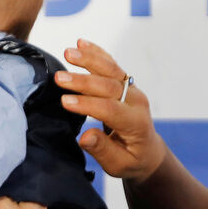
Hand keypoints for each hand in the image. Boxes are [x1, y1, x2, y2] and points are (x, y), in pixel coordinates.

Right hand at [56, 39, 166, 182]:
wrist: (148, 151)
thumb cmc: (131, 160)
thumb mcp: (118, 165)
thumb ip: (103, 150)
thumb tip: (85, 137)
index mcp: (135, 123)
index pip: (110, 109)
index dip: (87, 105)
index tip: (65, 101)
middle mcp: (136, 102)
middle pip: (109, 86)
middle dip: (83, 81)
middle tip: (59, 78)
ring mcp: (132, 90)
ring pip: (111, 70)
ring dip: (89, 59)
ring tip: (69, 52)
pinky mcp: (125, 83)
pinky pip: (111, 65)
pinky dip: (96, 53)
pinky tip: (81, 43)